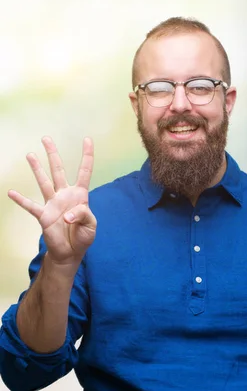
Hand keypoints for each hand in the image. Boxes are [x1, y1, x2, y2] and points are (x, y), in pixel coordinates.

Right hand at [8, 136, 96, 266]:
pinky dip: (21, 200)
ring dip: (37, 169)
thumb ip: (83, 216)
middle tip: (46, 138)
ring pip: (44, 182)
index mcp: (80, 195)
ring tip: (30, 155)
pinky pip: (31, 206)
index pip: (84, 171)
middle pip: (59, 170)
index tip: (87, 139)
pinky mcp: (43, 216)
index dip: (87, 156)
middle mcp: (65, 195)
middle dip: (53, 155)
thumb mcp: (91, 226)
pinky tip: (11, 192)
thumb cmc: (83, 236)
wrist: (70, 252)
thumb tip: (67, 216)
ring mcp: (52, 204)